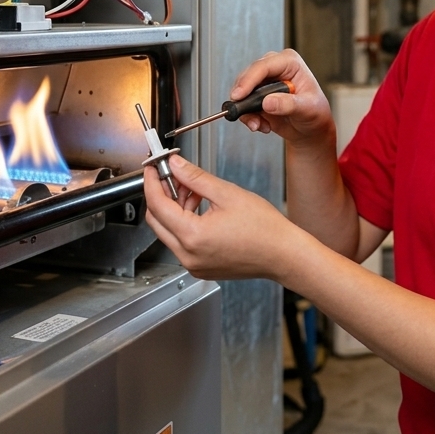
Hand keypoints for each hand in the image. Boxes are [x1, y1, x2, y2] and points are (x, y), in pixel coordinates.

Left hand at [143, 155, 302, 281]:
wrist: (283, 255)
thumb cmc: (265, 230)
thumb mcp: (227, 194)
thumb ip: (196, 177)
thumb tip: (175, 165)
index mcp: (192, 236)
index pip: (157, 205)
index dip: (151, 182)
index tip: (152, 168)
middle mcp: (188, 255)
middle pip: (157, 220)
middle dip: (161, 194)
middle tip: (171, 175)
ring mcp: (193, 264)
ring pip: (168, 231)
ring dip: (175, 208)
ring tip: (194, 190)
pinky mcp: (200, 267)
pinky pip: (182, 242)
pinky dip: (184, 223)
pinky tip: (200, 208)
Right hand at [229, 50, 333, 145]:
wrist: (311, 128)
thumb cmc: (315, 112)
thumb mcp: (307, 109)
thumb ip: (288, 104)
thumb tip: (267, 102)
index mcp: (290, 63)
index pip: (264, 66)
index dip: (249, 79)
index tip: (239, 95)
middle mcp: (274, 69)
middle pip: (248, 75)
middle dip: (244, 97)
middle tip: (244, 112)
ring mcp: (264, 82)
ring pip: (242, 90)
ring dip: (246, 111)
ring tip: (259, 124)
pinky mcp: (256, 96)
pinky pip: (242, 104)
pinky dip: (248, 117)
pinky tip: (261, 125)